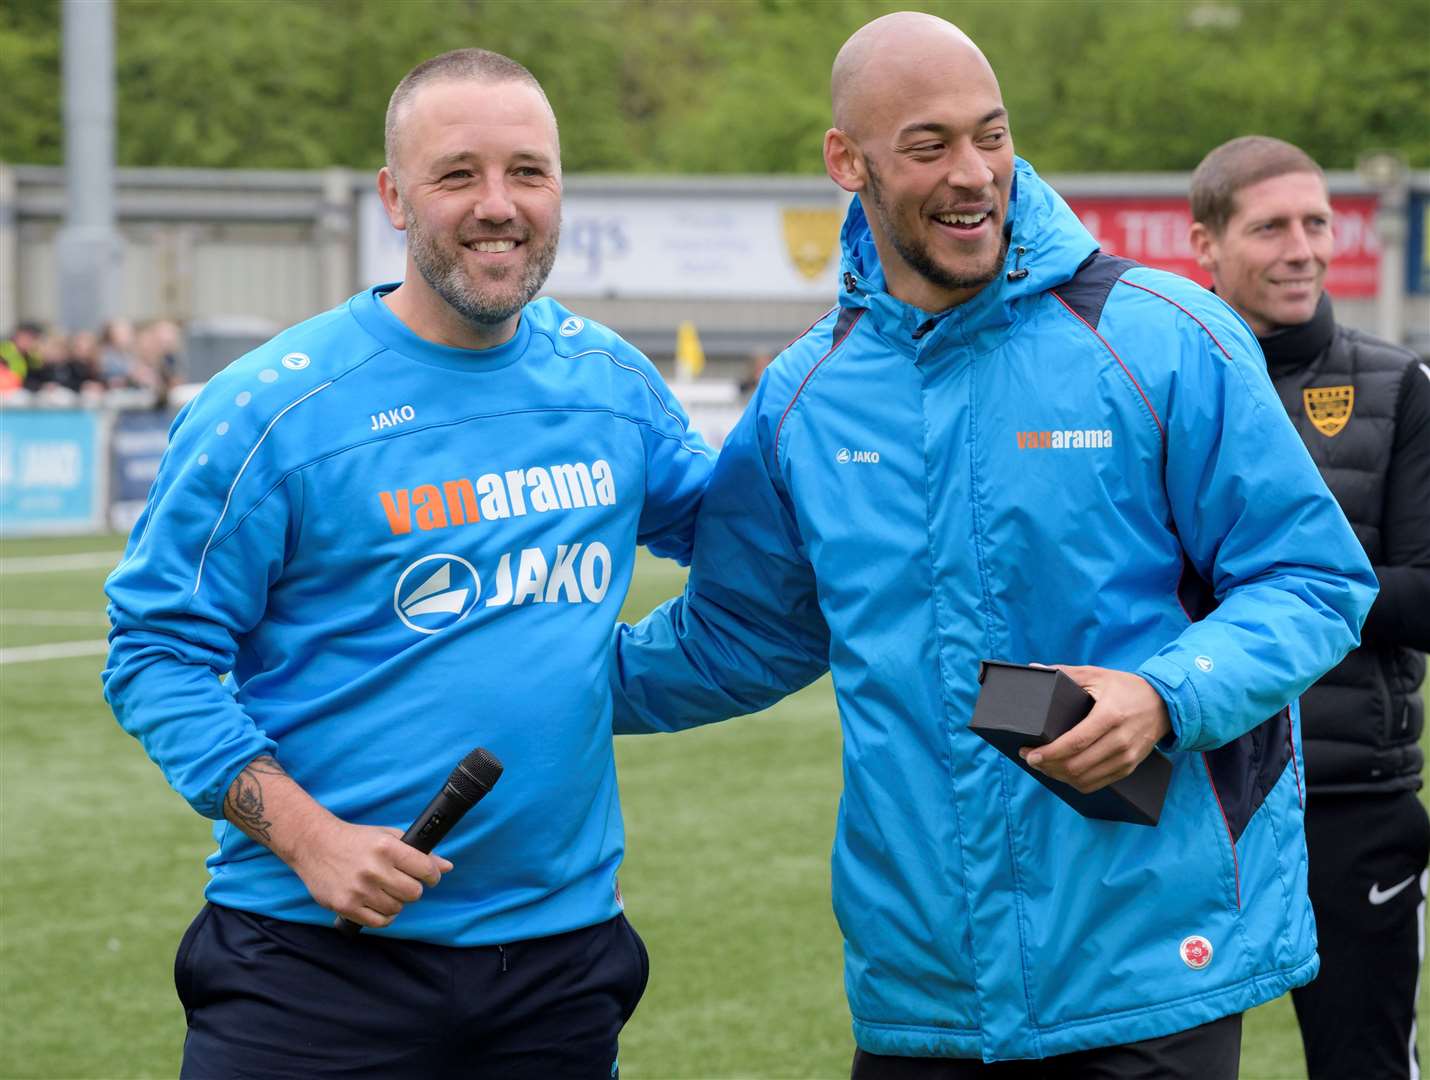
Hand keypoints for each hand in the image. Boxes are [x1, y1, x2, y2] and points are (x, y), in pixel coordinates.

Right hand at [287, 816, 452, 928]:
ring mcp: (359, 890)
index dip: (432, 875)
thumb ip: (418, 852)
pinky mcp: (345, 906)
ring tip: (384, 891)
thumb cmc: (356, 840)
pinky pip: (378, 922)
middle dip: (412, 889)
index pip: (426, 870)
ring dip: (395, 902)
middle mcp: (374, 869)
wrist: (315, 844)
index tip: (429, 876)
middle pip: (414, 893)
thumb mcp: (388, 837)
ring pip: (396, 909)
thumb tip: (447, 866)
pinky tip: (378, 904)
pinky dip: (383, 917)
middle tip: (402, 883)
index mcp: (387, 848)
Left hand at [1019, 665, 1170, 794]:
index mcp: (1110, 716)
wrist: (1164, 703)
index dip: (1049, 753)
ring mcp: (1127, 757)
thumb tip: (1034, 667)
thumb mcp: (1097, 674)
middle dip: (1048, 766)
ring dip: (1059, 777)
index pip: (1074, 743)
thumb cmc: (1125, 687)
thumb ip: (1065, 672)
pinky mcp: (1129, 767)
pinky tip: (1063, 774)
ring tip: (1044, 766)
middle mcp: (1120, 740)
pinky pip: (1097, 783)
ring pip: (1085, 779)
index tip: (1029, 754)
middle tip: (1031, 759)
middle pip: (1077, 765)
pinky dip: (1076, 782)